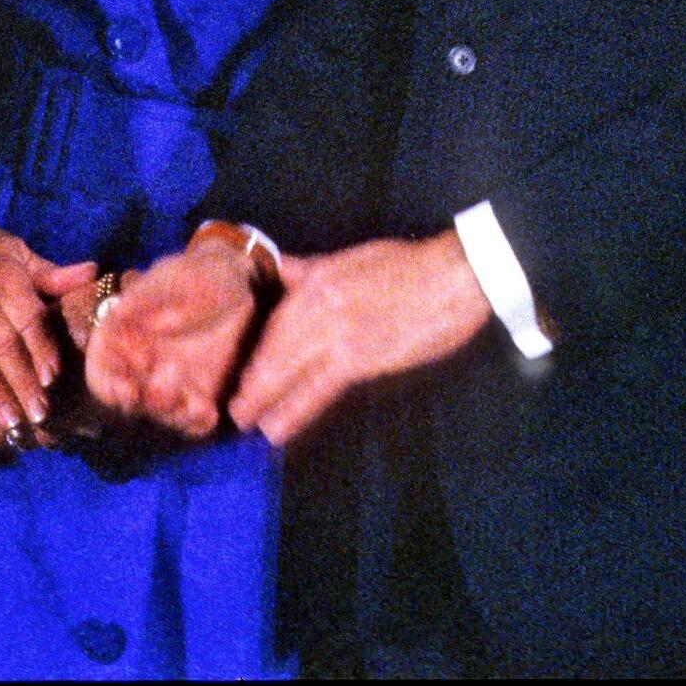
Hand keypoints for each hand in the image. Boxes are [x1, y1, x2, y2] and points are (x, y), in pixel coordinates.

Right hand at [0, 196, 93, 440]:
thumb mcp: (17, 251)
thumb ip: (52, 274)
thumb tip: (93, 273)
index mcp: (5, 280)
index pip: (26, 319)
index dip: (40, 349)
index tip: (54, 377)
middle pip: (1, 346)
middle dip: (19, 381)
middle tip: (39, 414)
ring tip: (11, 423)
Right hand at [83, 237, 257, 439]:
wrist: (238, 284)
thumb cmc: (195, 276)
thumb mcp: (171, 279)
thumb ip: (146, 299)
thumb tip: (118, 317)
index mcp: (122, 339)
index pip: (101, 370)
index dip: (107, 384)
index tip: (126, 389)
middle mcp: (140, 367)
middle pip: (128, 400)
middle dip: (142, 405)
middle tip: (165, 395)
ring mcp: (170, 383)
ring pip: (160, 413)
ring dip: (172, 415)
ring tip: (196, 406)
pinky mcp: (199, 394)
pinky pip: (192, 420)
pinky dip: (198, 423)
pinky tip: (211, 414)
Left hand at [227, 232, 491, 446]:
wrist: (454, 274)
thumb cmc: (410, 266)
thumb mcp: (351, 258)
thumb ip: (312, 269)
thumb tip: (281, 270)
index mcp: (316, 277)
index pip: (275, 318)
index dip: (257, 349)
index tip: (240, 372)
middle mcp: (317, 302)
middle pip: (274, 346)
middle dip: (251, 379)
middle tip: (232, 408)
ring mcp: (336, 329)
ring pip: (287, 367)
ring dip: (262, 397)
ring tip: (246, 420)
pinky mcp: (358, 354)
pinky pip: (317, 387)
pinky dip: (294, 408)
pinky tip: (276, 426)